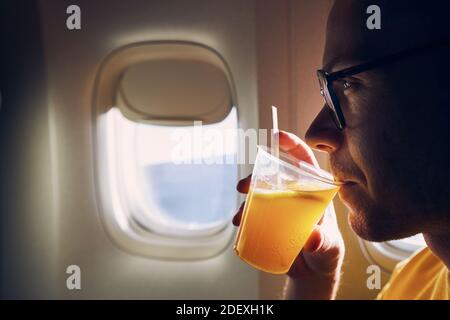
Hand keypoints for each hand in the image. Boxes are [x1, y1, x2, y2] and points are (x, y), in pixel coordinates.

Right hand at [233, 130, 344, 298]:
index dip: (292, 146)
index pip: (305, 163)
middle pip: (275, 176)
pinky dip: (244, 215)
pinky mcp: (269, 221)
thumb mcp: (329, 249)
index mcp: (314, 192)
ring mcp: (281, 208)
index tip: (278, 136)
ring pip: (261, 193)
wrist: (311, 274)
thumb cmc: (325, 254)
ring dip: (247, 197)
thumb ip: (324, 243)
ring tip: (241, 214)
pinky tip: (240, 223)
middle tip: (245, 186)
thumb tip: (313, 237)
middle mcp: (295, 195)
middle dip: (257, 176)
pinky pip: (254, 213)